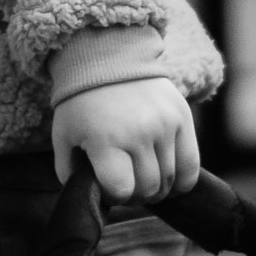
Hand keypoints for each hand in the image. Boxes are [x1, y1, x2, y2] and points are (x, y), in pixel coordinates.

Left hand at [49, 76, 199, 207]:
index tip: (108, 184)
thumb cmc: (81, 103)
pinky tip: (168, 179)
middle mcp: (138, 133)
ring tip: (144, 177)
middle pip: (148, 188)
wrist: (108, 57)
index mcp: (105, 139)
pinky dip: (182, 182)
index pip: (121, 190)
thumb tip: (90, 198)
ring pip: (170, 181)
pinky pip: (192, 166)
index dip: (114, 196)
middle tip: (127, 183)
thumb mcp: (63, 136)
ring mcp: (164, 125)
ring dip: (157, 189)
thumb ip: (69, 172)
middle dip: (136, 195)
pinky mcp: (183, 118)